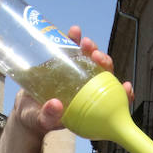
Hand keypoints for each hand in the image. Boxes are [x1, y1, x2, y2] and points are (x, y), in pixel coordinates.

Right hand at [11, 26, 132, 136]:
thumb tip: (55, 105)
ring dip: (91, 49)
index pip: (112, 100)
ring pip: (91, 60)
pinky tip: (74, 32)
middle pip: (104, 75)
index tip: (126, 86)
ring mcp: (77, 75)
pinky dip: (74, 40)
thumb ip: (49, 117)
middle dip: (105, 63)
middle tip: (96, 56)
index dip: (123, 95)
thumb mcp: (42, 121)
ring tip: (84, 41)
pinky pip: (73, 50)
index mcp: (89, 107)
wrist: (25, 109)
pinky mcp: (65, 64)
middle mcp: (87, 89)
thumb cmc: (37, 119)